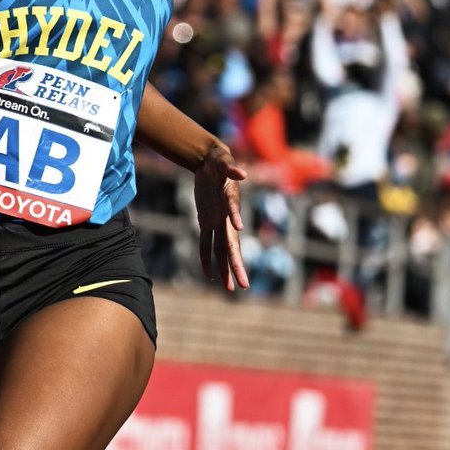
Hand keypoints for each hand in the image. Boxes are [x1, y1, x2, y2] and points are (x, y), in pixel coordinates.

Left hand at [194, 146, 249, 290]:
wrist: (209, 161)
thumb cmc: (219, 160)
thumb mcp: (223, 161)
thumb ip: (230, 167)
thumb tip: (241, 172)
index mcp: (230, 205)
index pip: (233, 223)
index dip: (235, 233)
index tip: (239, 244)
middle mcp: (226, 218)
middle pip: (232, 246)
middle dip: (237, 266)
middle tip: (244, 286)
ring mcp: (217, 221)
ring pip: (221, 250)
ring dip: (224, 269)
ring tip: (230, 288)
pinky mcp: (206, 221)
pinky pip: (205, 244)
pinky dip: (206, 259)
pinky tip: (209, 275)